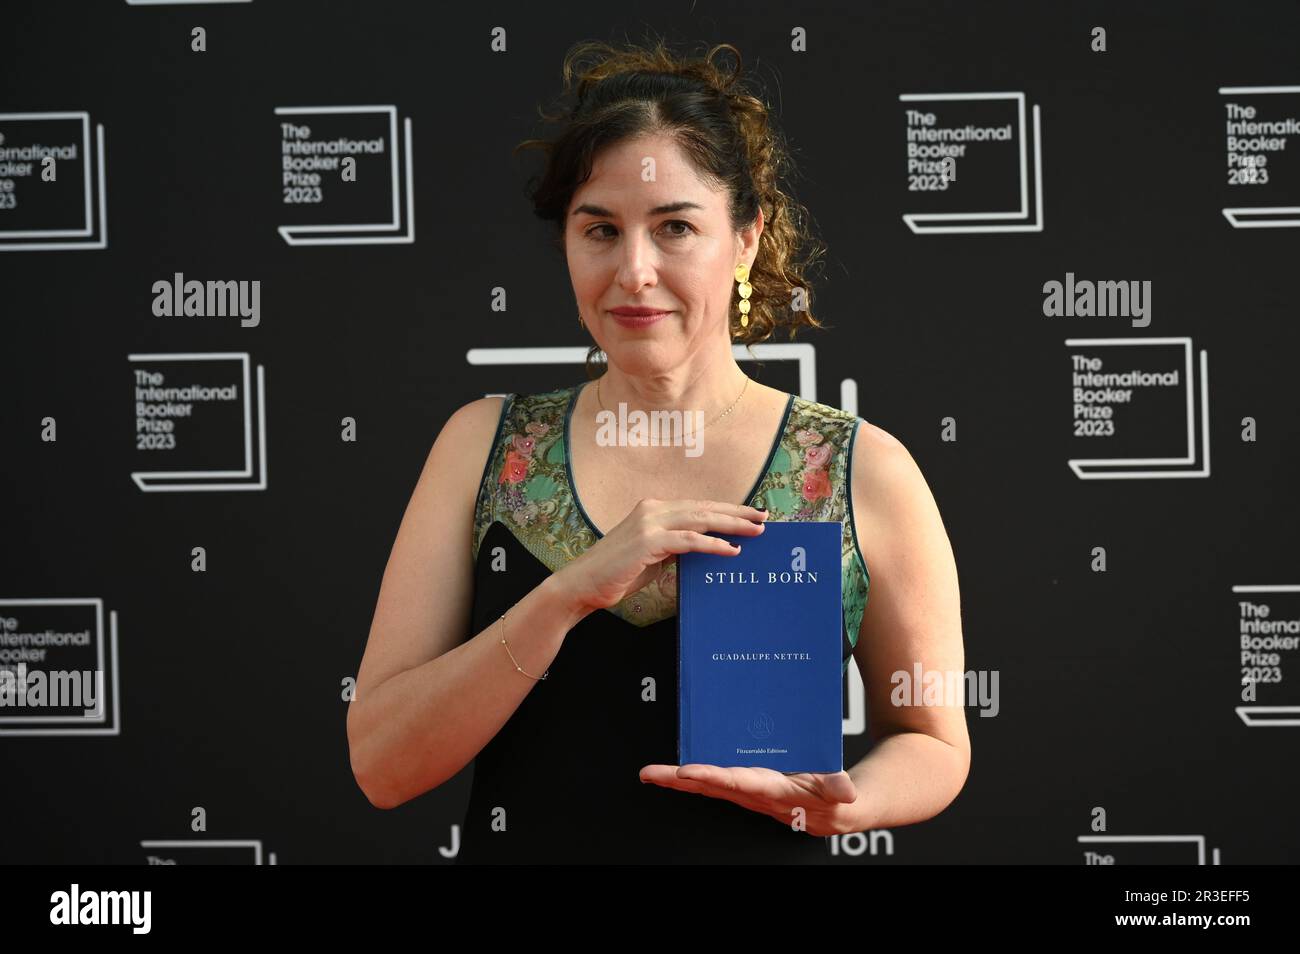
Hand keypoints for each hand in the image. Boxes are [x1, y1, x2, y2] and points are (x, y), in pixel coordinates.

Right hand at [552, 498, 767, 612]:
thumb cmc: (616, 574)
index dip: (726, 509)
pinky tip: (731, 550)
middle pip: (704, 508)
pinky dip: (713, 544)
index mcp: (653, 510)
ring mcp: (649, 523)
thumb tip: (703, 547)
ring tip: (756, 531)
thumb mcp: (652, 556)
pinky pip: (689, 541)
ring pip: (700, 519)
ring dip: (731, 525)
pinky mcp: (648, 541)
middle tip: (763, 518)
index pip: (697, 506)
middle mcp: (652, 510)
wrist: (583, 585)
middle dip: (736, 513)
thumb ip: (674, 547)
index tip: (751, 514)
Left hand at [638, 763, 862, 836]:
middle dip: (680, 782)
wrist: (841, 808)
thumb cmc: (838, 796)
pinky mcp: (749, 789)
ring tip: (650, 774)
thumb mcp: (843, 792)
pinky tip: (675, 774)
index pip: (740, 783)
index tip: (688, 771)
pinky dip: (695, 780)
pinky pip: (717, 785)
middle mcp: (757, 795)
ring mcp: (750, 794)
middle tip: (651, 773)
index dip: (713, 777)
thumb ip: (839, 790)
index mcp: (777, 792)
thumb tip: (846, 792)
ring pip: (709, 787)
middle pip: (713, 786)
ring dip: (679, 782)